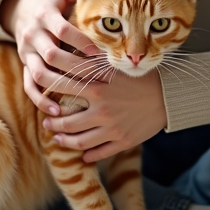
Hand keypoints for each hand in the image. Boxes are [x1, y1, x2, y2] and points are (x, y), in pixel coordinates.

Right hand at [1, 0, 100, 116]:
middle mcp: (32, 34)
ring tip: (80, 96)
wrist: (20, 8)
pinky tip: (56, 111)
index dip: (81, 41)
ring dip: (60, 85)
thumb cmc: (52, 0)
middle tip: (98, 78)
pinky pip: (28, 86)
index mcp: (43, 14)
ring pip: (38, 73)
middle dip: (75, 67)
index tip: (101, 52)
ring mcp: (26, 52)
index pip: (62, 30)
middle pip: (51, 54)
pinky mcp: (23, 65)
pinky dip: (40, 99)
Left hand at [42, 70, 167, 162]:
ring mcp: (112, 128)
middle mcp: (102, 110)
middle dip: (52, 122)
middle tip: (46, 120)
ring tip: (58, 136)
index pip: (62, 86)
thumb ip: (92, 63)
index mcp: (98, 87)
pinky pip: (98, 153)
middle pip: (66, 121)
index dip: (45, 87)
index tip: (39, 89)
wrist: (170, 96)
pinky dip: (87, 155)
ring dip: (64, 140)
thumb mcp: (116, 66)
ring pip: (78, 141)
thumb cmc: (142, 76)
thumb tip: (69, 54)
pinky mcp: (123, 142)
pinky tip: (82, 154)